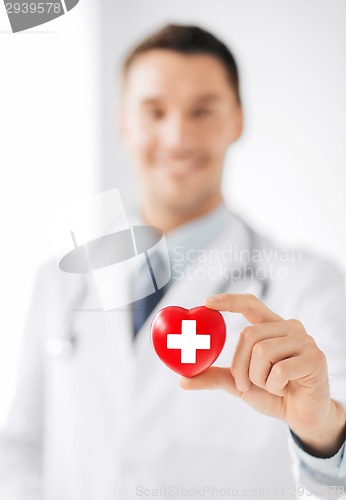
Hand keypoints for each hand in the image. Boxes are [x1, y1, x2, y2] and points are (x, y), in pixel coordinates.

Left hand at [180, 294, 345, 456]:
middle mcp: (289, 328)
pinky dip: (274, 386)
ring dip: (258, 378)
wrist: (302, 417)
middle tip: (246, 384)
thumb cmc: (272, 393)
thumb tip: (181, 380)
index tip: (206, 303)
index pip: (250, 304)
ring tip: (271, 386)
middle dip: (239, 366)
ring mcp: (304, 341)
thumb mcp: (239, 384)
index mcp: (272, 327)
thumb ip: (215, 377)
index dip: (228, 301)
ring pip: (263, 352)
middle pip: (248, 335)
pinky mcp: (315, 358)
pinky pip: (280, 370)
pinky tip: (285, 389)